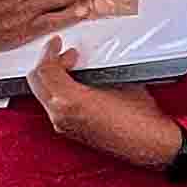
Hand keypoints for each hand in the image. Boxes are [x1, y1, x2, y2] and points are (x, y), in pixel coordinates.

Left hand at [25, 39, 186, 171]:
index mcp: (69, 102)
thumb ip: (91, 69)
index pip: (44, 70)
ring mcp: (63, 126)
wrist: (150, 143)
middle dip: (48, 63)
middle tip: (65, 53)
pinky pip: (53, 106)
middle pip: (36, 82)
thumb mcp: (115, 80)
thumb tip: (80, 60)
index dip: (49, 52)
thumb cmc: (140, 114)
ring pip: (43, 94)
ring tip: (73, 66)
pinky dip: (58, 91)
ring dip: (53, 77)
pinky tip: (75, 84)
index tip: (56, 43)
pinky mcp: (70, 132)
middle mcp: (60, 116)